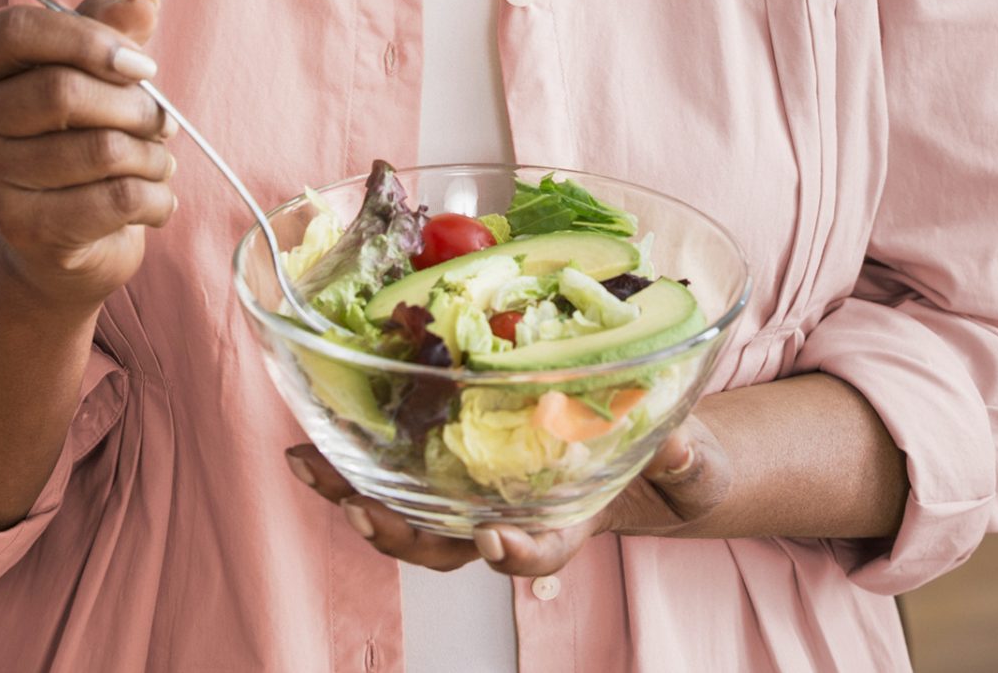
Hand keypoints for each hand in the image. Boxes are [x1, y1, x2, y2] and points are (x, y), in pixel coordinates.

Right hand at [0, 0, 176, 316]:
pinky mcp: (20, 229)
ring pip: (100, 150)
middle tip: (164, 121)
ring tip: (161, 159)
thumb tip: (144, 4)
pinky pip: (115, 199)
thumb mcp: (86, 66)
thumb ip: (110, 26)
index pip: (18, 30)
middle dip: (135, 105)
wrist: (51, 234)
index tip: (144, 63)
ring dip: (153, 155)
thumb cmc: (70, 129)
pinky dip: (156, 196)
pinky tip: (157, 197)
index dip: (89, 39)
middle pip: (61, 92)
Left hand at [285, 413, 732, 577]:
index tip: (494, 540)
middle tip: (364, 509)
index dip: (515, 554)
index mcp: (564, 523)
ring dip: (353, 495)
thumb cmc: (662, 461)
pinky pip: (394, 470)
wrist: (631, 446)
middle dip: (400, 533)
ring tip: (310, 465)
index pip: (538, 551)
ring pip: (406, 513)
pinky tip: (312, 441)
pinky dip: (349, 461)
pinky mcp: (449, 458)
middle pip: (445, 544)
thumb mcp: (687, 461)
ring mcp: (472, 493)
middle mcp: (507, 517)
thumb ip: (684, 459)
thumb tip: (681, 442)